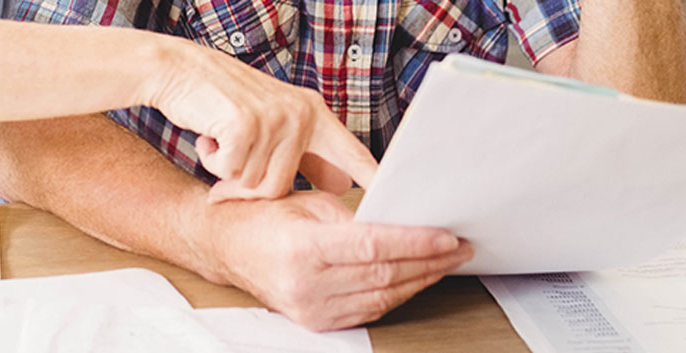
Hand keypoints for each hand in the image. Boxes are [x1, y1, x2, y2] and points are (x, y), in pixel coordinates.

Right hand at [135, 38, 377, 200]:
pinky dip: (213, 161)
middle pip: (283, 188)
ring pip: (256, 184)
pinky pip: (232, 172)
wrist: (177, 70)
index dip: (374, 181)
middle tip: (232, 159)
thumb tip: (340, 186)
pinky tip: (209, 135)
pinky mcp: (245, 124)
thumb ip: (307, 154)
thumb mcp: (274, 123)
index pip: (353, 154)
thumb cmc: (223, 102)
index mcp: (314, 114)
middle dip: (249, 184)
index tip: (397, 206)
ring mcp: (274, 117)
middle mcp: (300, 114)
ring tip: (222, 140)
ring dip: (229, 172)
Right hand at [183, 192, 474, 330]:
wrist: (226, 248)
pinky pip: (369, 311)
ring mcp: (310, 309)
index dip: (416, 244)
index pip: (374, 248)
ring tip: (446, 262)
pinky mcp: (315, 323)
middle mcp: (306, 285)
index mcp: (303, 248)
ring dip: (420, 280)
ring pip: (382, 298)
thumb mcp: (309, 204)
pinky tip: (416, 279)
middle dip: (429, 262)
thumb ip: (356, 218)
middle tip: (459, 247)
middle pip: (384, 276)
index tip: (448, 236)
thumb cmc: (265, 218)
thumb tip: (406, 224)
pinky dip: (397, 295)